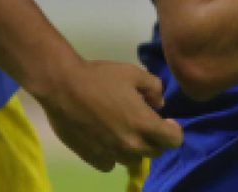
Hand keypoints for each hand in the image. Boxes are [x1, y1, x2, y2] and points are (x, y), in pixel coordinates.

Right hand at [38, 59, 183, 171]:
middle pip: (155, 152)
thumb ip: (154, 89)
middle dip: (155, 139)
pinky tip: (107, 139)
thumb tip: (159, 105)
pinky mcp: (92, 158)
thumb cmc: (100, 77)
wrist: (63, 86)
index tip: (165, 120)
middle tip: (144, 122)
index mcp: (144, 124)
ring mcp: (111, 154)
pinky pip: (111, 164)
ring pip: (133, 160)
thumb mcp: (134, 73)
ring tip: (124, 130)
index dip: (174, 130)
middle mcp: (131, 145)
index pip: (174, 141)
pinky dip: (113, 155)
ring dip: (134, 147)